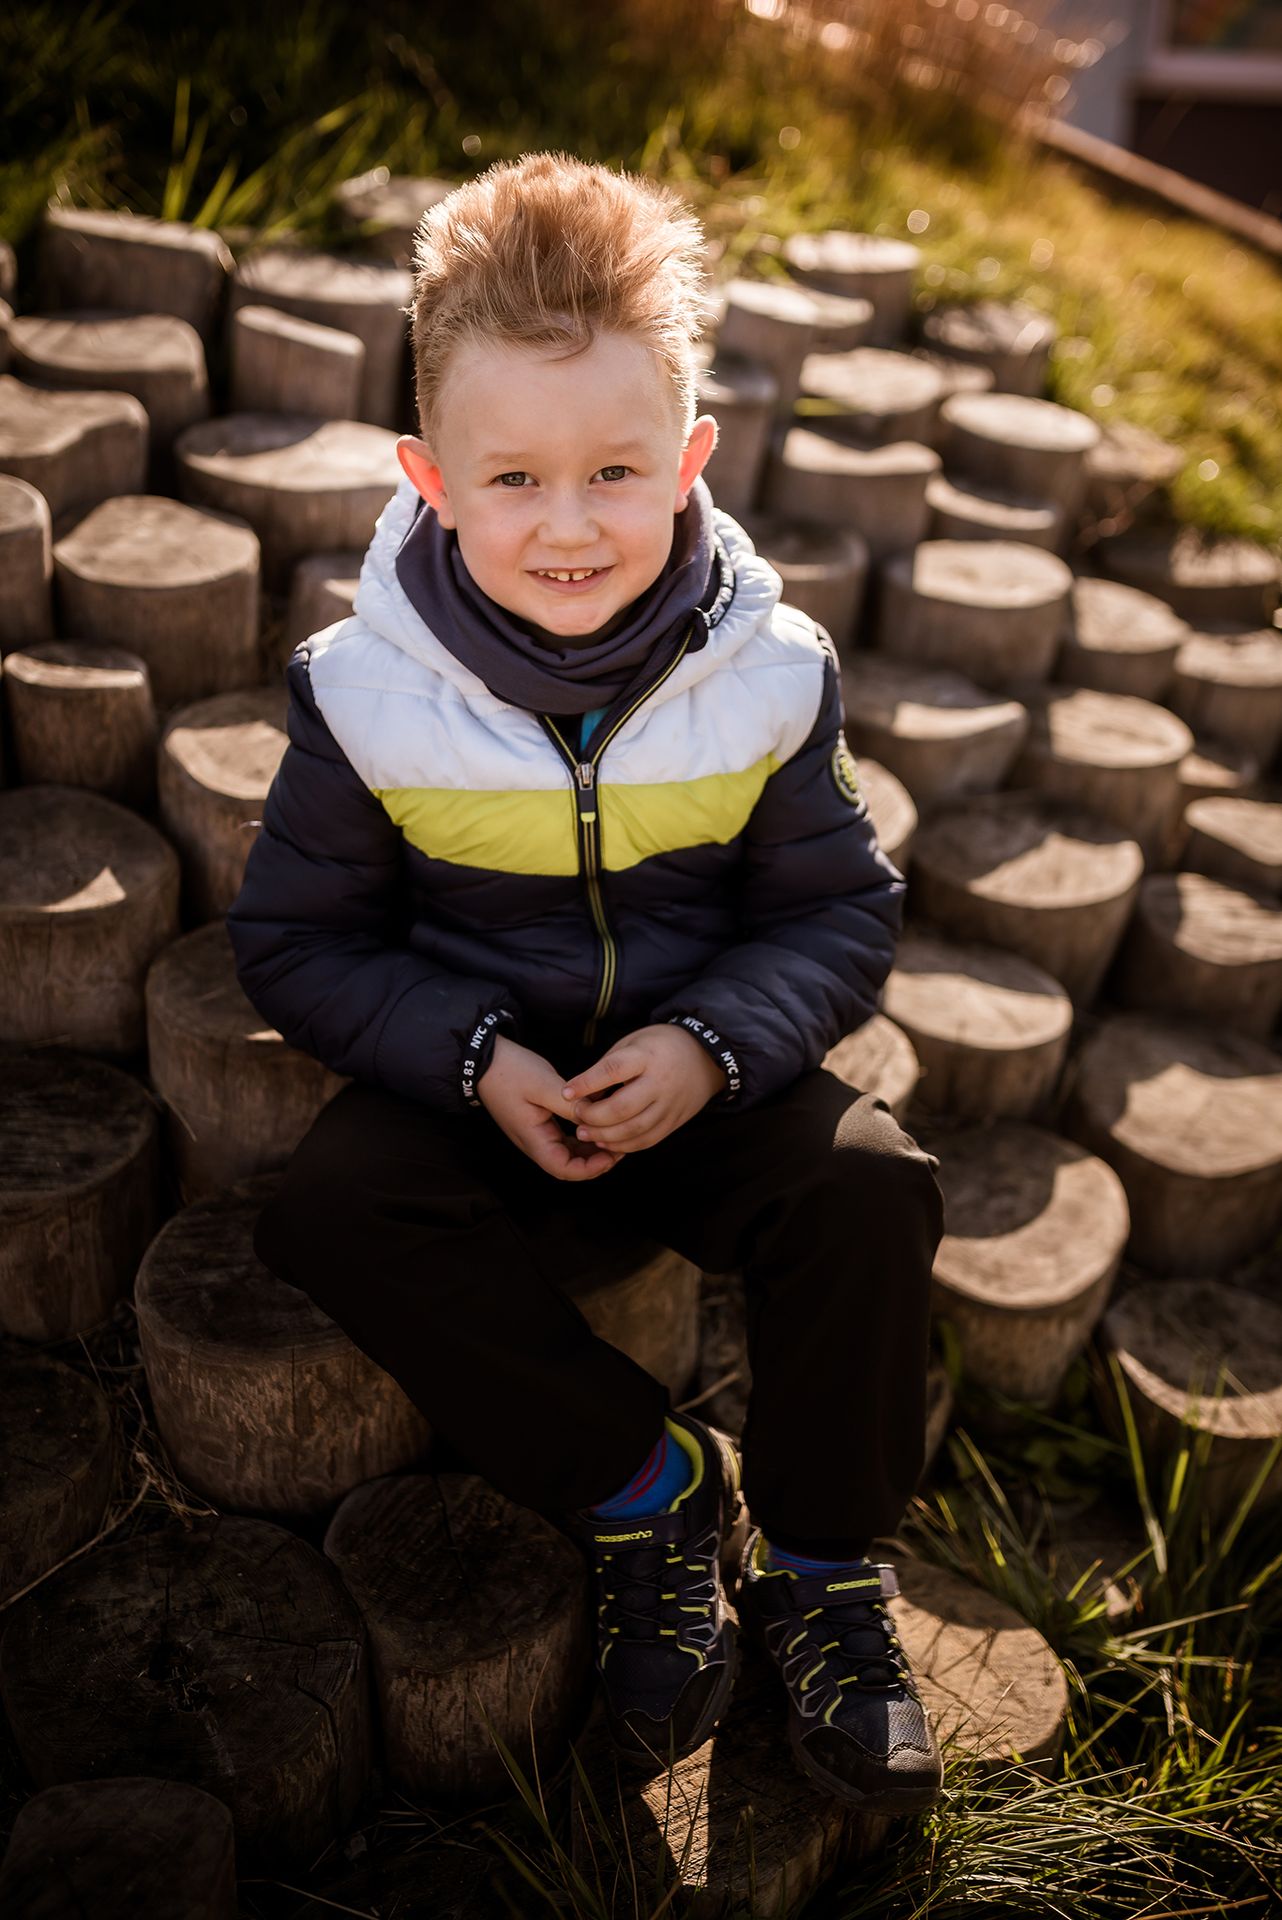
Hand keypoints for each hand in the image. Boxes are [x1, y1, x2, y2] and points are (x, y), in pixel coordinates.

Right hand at [477, 1034, 622, 1180]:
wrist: (482, 1059)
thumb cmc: (510, 1071)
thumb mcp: (543, 1085)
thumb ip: (570, 1104)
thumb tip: (596, 1117)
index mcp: (533, 1139)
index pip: (564, 1170)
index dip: (590, 1169)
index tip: (611, 1154)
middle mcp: (534, 1142)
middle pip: (568, 1166)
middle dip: (595, 1161)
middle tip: (620, 1145)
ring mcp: (535, 1133)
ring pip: (568, 1153)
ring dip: (589, 1149)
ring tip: (612, 1134)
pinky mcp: (538, 1123)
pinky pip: (563, 1138)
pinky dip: (581, 1135)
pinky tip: (596, 1121)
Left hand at [560, 1024, 725, 1152]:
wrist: (705, 1056)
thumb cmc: (658, 1046)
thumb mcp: (632, 1042)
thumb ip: (607, 1067)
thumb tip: (581, 1096)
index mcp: (647, 1056)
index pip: (613, 1070)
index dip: (586, 1083)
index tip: (566, 1093)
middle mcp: (661, 1082)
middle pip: (622, 1107)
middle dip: (593, 1117)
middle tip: (576, 1117)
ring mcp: (670, 1104)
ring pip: (635, 1129)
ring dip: (605, 1136)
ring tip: (585, 1133)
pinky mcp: (675, 1121)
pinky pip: (648, 1140)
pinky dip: (624, 1145)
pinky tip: (607, 1142)